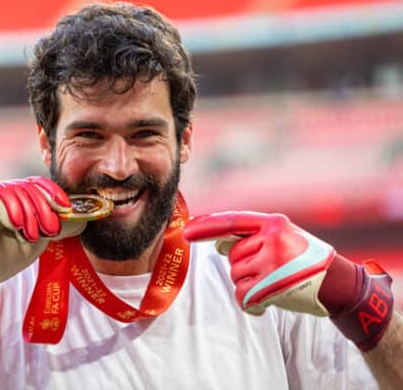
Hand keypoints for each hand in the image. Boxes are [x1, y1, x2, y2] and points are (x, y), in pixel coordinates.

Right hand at [0, 177, 85, 286]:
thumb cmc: (3, 258)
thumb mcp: (37, 241)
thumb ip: (57, 227)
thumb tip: (83, 219)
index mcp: (18, 198)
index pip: (38, 186)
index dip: (53, 194)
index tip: (65, 208)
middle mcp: (2, 191)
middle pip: (29, 187)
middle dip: (43, 207)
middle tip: (49, 229)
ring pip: (15, 189)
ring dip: (28, 212)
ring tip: (30, 234)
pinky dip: (9, 207)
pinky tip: (15, 224)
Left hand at [183, 211, 335, 315]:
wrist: (339, 284)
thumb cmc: (305, 259)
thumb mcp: (283, 238)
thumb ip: (251, 238)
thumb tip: (218, 244)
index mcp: (273, 223)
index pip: (232, 222)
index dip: (207, 226)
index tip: (186, 231)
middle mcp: (272, 239)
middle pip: (232, 256)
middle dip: (244, 266)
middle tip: (270, 271)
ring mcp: (272, 262)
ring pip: (236, 276)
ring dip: (248, 284)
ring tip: (274, 283)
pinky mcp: (272, 286)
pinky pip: (242, 295)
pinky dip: (249, 303)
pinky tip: (266, 303)